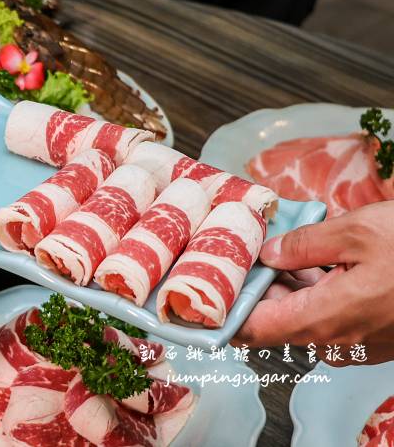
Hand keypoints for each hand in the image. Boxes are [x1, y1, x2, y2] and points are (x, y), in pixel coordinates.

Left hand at [233, 201, 393, 365]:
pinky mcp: (372, 338)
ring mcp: (357, 344)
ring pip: (302, 318)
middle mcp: (336, 341)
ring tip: (276, 252)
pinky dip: (314, 295)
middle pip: (274, 320)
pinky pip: (329, 319)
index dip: (224, 311)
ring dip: (286, 289)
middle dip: (256, 288)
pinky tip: (313, 265)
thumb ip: (304, 245)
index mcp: (323, 319)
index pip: (252, 329)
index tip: (206, 290)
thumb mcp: (357, 233)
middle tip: (241, 254)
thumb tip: (269, 253)